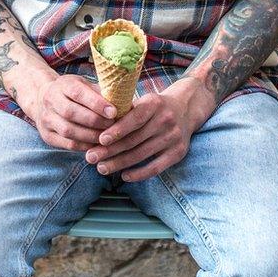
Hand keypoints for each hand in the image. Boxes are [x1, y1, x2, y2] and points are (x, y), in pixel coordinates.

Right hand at [24, 73, 116, 152]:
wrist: (43, 99)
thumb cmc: (73, 92)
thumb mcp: (85, 85)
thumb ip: (102, 93)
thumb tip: (126, 104)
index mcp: (63, 85)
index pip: (78, 93)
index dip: (96, 103)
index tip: (114, 112)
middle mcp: (51, 101)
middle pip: (71, 113)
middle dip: (95, 121)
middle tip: (113, 126)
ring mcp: (47, 119)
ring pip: (68, 131)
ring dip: (90, 136)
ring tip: (107, 137)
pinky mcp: (47, 135)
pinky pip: (67, 144)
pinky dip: (84, 146)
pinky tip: (97, 145)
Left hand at [86, 77, 217, 182]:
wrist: (186, 109)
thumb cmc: (155, 107)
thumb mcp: (143, 100)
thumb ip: (125, 111)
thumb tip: (96, 125)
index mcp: (154, 103)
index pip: (134, 119)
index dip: (117, 130)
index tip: (100, 140)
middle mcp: (165, 120)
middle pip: (134, 139)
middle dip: (110, 150)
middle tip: (91, 158)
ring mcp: (173, 137)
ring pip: (141, 155)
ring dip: (119, 163)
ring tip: (101, 168)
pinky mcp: (178, 153)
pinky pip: (155, 167)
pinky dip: (139, 174)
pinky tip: (124, 176)